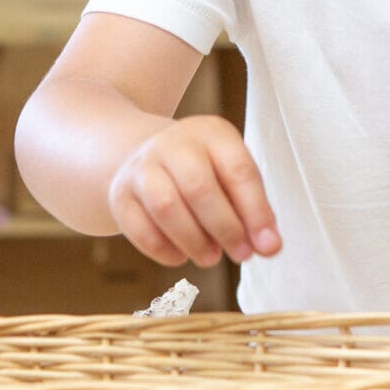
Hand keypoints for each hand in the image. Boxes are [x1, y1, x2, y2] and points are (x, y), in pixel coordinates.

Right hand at [106, 115, 279, 267]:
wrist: (149, 157)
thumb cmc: (205, 172)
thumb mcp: (233, 176)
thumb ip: (254, 210)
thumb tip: (269, 247)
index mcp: (212, 132)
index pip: (238, 170)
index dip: (256, 212)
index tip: (269, 246)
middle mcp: (174, 143)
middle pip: (199, 188)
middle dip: (225, 228)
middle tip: (242, 255)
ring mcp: (142, 166)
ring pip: (166, 208)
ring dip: (194, 241)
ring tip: (211, 257)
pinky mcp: (120, 193)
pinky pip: (140, 228)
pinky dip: (164, 250)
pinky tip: (181, 255)